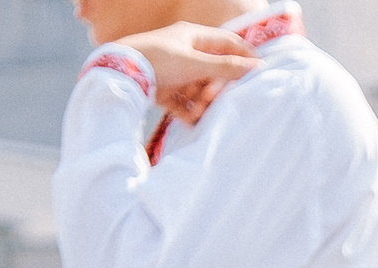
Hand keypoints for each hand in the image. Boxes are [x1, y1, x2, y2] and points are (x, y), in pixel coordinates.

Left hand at [117, 21, 257, 122]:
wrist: (118, 73)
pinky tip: (191, 121)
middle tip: (217, 99)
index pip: (228, 42)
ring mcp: (173, 70)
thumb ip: (226, 67)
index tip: (259, 71)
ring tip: (200, 113)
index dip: (245, 55)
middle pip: (214, 70)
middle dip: (217, 88)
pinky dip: (188, 112)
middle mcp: (184, 51)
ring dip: (202, 102)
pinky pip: (182, 101)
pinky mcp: (162, 88)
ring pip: (198, 88)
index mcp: (193, 36)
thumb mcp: (196, 63)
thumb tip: (256, 67)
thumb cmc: (157, 60)